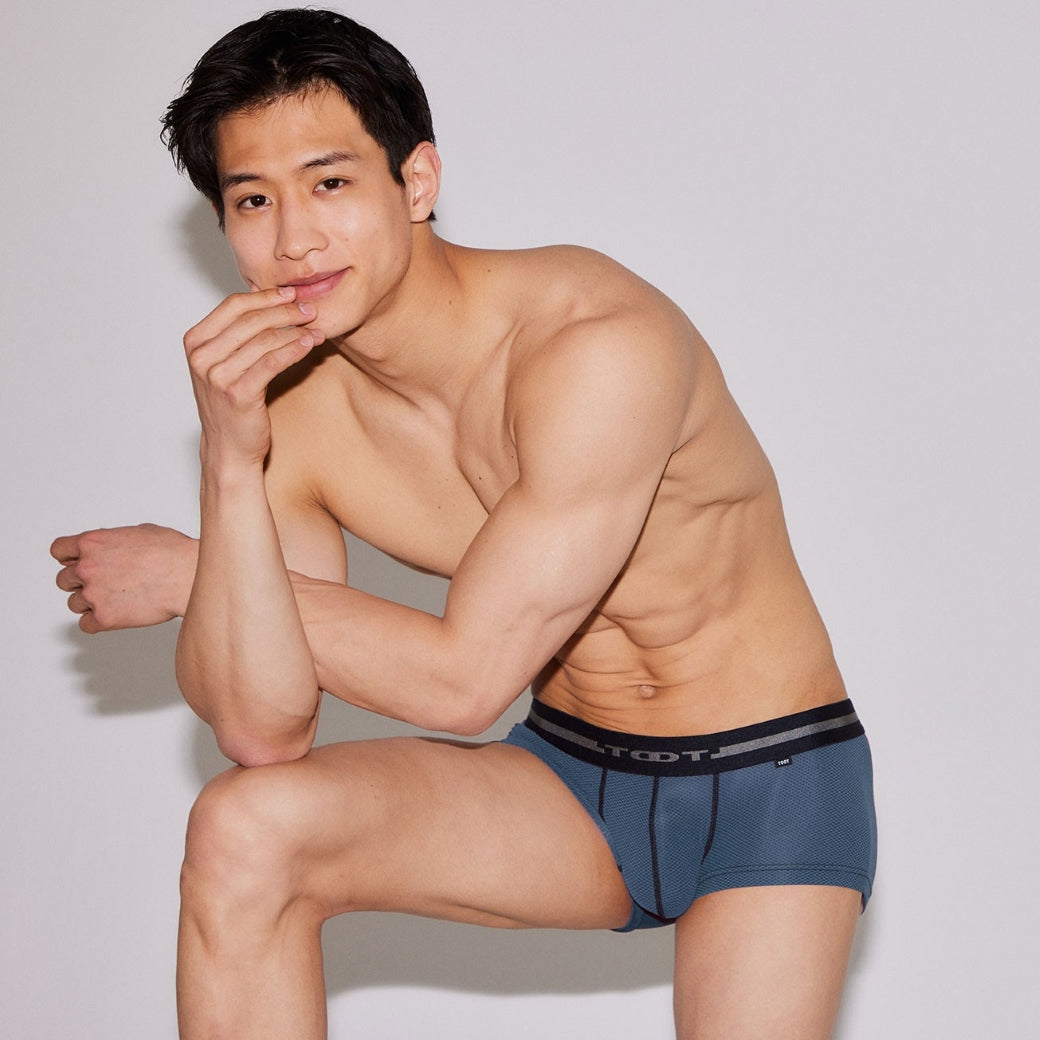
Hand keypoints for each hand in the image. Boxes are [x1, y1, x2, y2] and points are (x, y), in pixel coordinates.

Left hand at [51, 524, 197, 632]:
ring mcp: (94, 594)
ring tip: (115, 599)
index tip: (76, 563)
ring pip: (74, 603)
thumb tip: (114, 548)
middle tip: (102, 583)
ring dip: (90, 602)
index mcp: (92, 543)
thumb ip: (115, 541)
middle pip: (64, 580)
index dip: (69, 558)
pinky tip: (115, 614)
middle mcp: (87, 568)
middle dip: (81, 582)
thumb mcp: (140, 532)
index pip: (59, 550)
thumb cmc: (172, 553)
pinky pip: (86, 625)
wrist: (189, 575)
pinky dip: (97, 622)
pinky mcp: (104, 618)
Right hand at [183, 286, 324, 469]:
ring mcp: (217, 376)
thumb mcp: (226, 362)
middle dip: (285, 312)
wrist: (229, 448)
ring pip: (264, 340)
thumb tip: (263, 296)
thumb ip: (237, 332)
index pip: (233, 306)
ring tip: (316, 330)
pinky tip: (309, 345)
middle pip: (251, 320)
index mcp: (195, 342)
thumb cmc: (231, 404)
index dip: (265, 297)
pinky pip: (272, 362)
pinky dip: (294, 350)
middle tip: (310, 311)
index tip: (291, 295)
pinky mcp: (238, 393)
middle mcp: (202, 357)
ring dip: (295, 332)